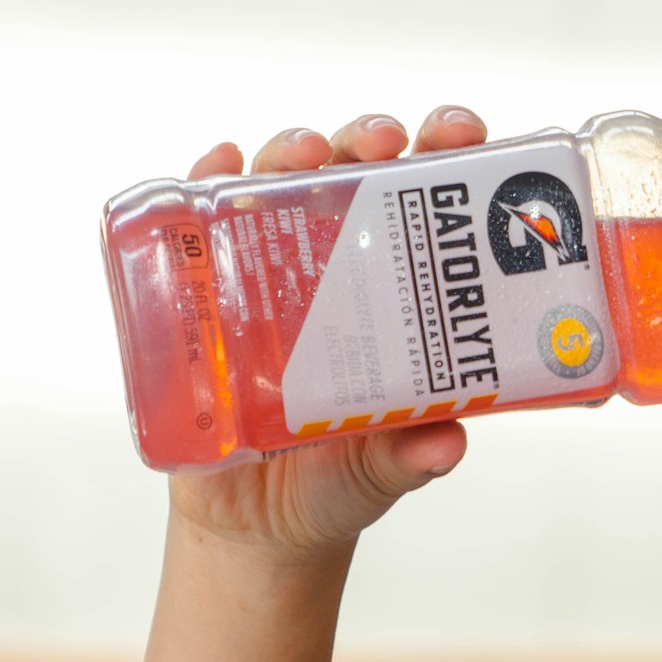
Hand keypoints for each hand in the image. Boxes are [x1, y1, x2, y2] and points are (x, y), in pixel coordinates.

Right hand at [167, 106, 489, 559]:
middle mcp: (337, 264)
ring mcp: (269, 270)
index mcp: (399, 290)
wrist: (258, 526)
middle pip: (355, 174)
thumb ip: (411, 457)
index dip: (448, 157)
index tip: (462, 135)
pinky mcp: (206, 289)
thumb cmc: (338, 481)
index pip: (429, 206)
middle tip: (383, 142)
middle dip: (370, 139)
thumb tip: (446, 445)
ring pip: (280, 182)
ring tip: (304, 153)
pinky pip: (199, 223)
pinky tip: (217, 163)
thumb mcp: (381, 472)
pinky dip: (205, 180)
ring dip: (293, 149)